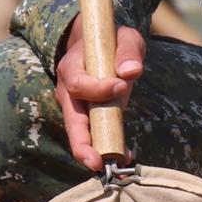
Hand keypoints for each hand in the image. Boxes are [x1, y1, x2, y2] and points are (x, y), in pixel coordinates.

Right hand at [54, 17, 144, 170]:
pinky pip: (97, 136)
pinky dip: (110, 147)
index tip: (121, 86)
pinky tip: (128, 156)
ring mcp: (78, 109)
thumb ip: (128, 51)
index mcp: (71, 69)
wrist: (99, 47)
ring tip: (118, 164)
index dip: (98, 88)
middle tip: (96, 162)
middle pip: (72, 122)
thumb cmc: (111, 41)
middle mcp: (69, 93)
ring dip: (98, 152)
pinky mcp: (91, 119)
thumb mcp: (124, 37)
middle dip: (83, 144)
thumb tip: (131, 72)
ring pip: (82, 135)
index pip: (78, 84)